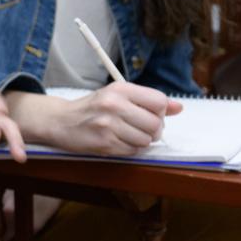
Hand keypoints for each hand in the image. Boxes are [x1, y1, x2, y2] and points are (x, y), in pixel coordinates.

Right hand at [10, 82, 182, 155]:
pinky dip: (131, 149)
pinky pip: (133, 151)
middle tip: (142, 129)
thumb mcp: (118, 96)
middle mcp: (114, 105)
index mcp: (120, 89)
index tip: (151, 114)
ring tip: (128, 135)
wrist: (61, 121)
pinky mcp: (104, 144)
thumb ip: (148, 101)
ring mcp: (108, 125)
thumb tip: (178, 107)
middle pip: (155, 124)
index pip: (159, 101)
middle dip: (154, 130)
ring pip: (146, 140)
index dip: (161, 112)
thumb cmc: (93, 108)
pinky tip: (120, 142)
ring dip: (142, 141)